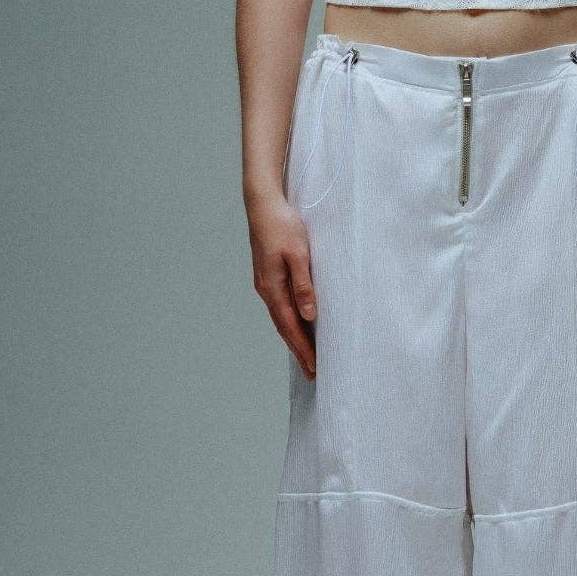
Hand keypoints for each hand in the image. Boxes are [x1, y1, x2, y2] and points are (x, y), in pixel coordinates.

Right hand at [248, 189, 318, 376]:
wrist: (263, 204)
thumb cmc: (282, 225)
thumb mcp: (298, 254)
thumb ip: (303, 284)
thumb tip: (309, 315)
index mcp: (272, 287)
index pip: (290, 326)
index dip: (302, 348)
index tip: (314, 368)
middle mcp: (266, 289)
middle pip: (284, 327)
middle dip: (299, 350)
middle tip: (312, 372)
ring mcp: (266, 283)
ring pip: (282, 317)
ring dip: (294, 337)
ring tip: (307, 354)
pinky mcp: (269, 275)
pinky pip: (281, 305)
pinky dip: (290, 320)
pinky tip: (297, 323)